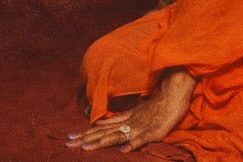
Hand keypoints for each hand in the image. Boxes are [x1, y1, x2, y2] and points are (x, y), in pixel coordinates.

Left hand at [66, 69, 196, 151]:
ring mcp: (141, 127)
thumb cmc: (159, 102)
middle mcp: (130, 123)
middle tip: (67, 144)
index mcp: (126, 118)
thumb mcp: (138, 110)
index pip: (102, 128)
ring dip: (101, 143)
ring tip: (86, 149)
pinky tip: (122, 151)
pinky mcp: (155, 131)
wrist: (175, 91)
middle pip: (104, 133)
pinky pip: (142, 139)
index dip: (85, 134)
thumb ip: (123, 118)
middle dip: (85, 140)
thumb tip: (103, 124)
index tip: (69, 138)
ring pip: (117, 136)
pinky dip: (132, 144)